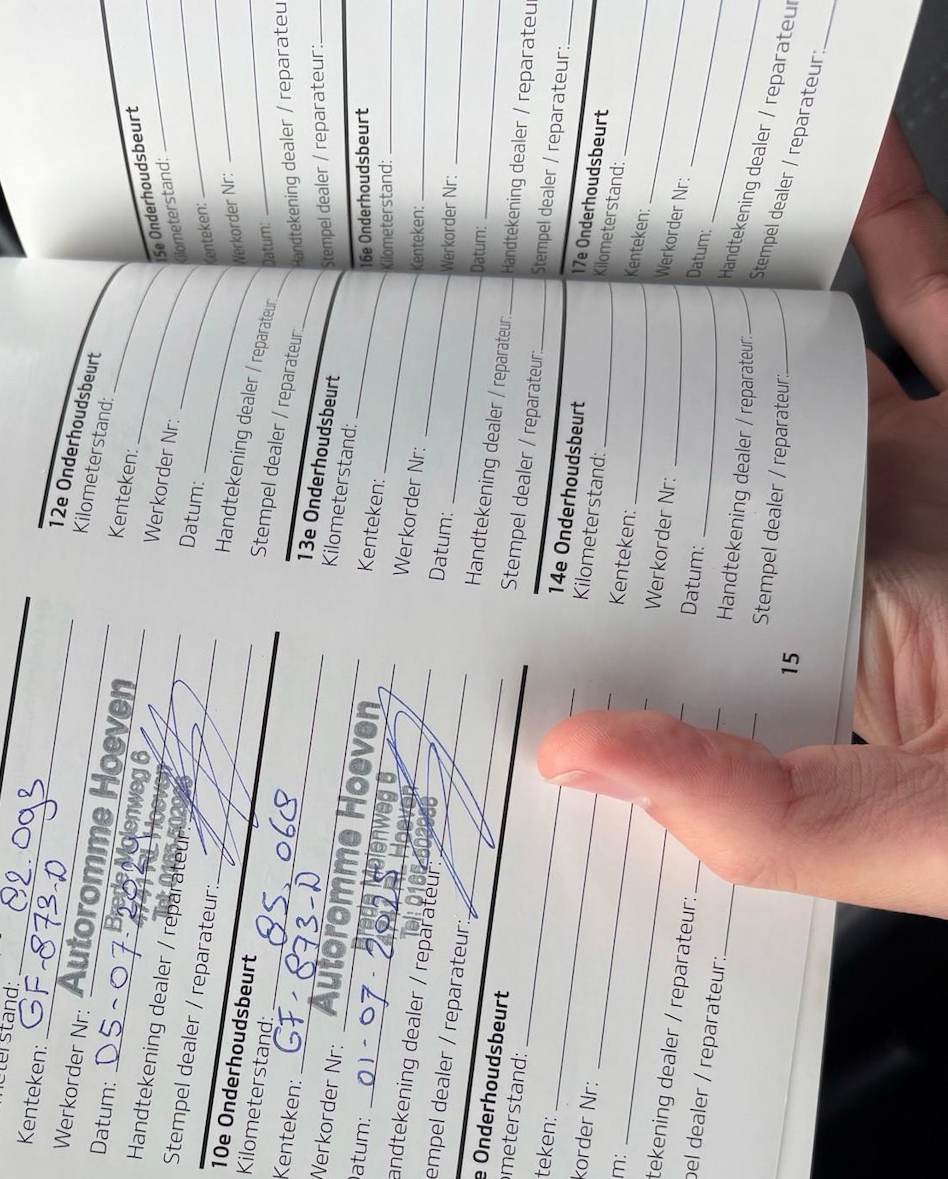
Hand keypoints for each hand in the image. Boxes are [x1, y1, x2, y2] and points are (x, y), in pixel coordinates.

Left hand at [537, 120, 947, 917]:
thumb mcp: (913, 836)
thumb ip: (755, 813)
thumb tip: (573, 760)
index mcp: (810, 697)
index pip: (655, 650)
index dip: (560, 627)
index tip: (447, 595)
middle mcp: (847, 583)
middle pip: (694, 499)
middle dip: (603, 457)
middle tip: (485, 406)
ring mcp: (916, 485)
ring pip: (780, 386)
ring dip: (705, 330)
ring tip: (602, 274)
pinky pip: (922, 289)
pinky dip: (879, 221)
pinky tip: (815, 173)